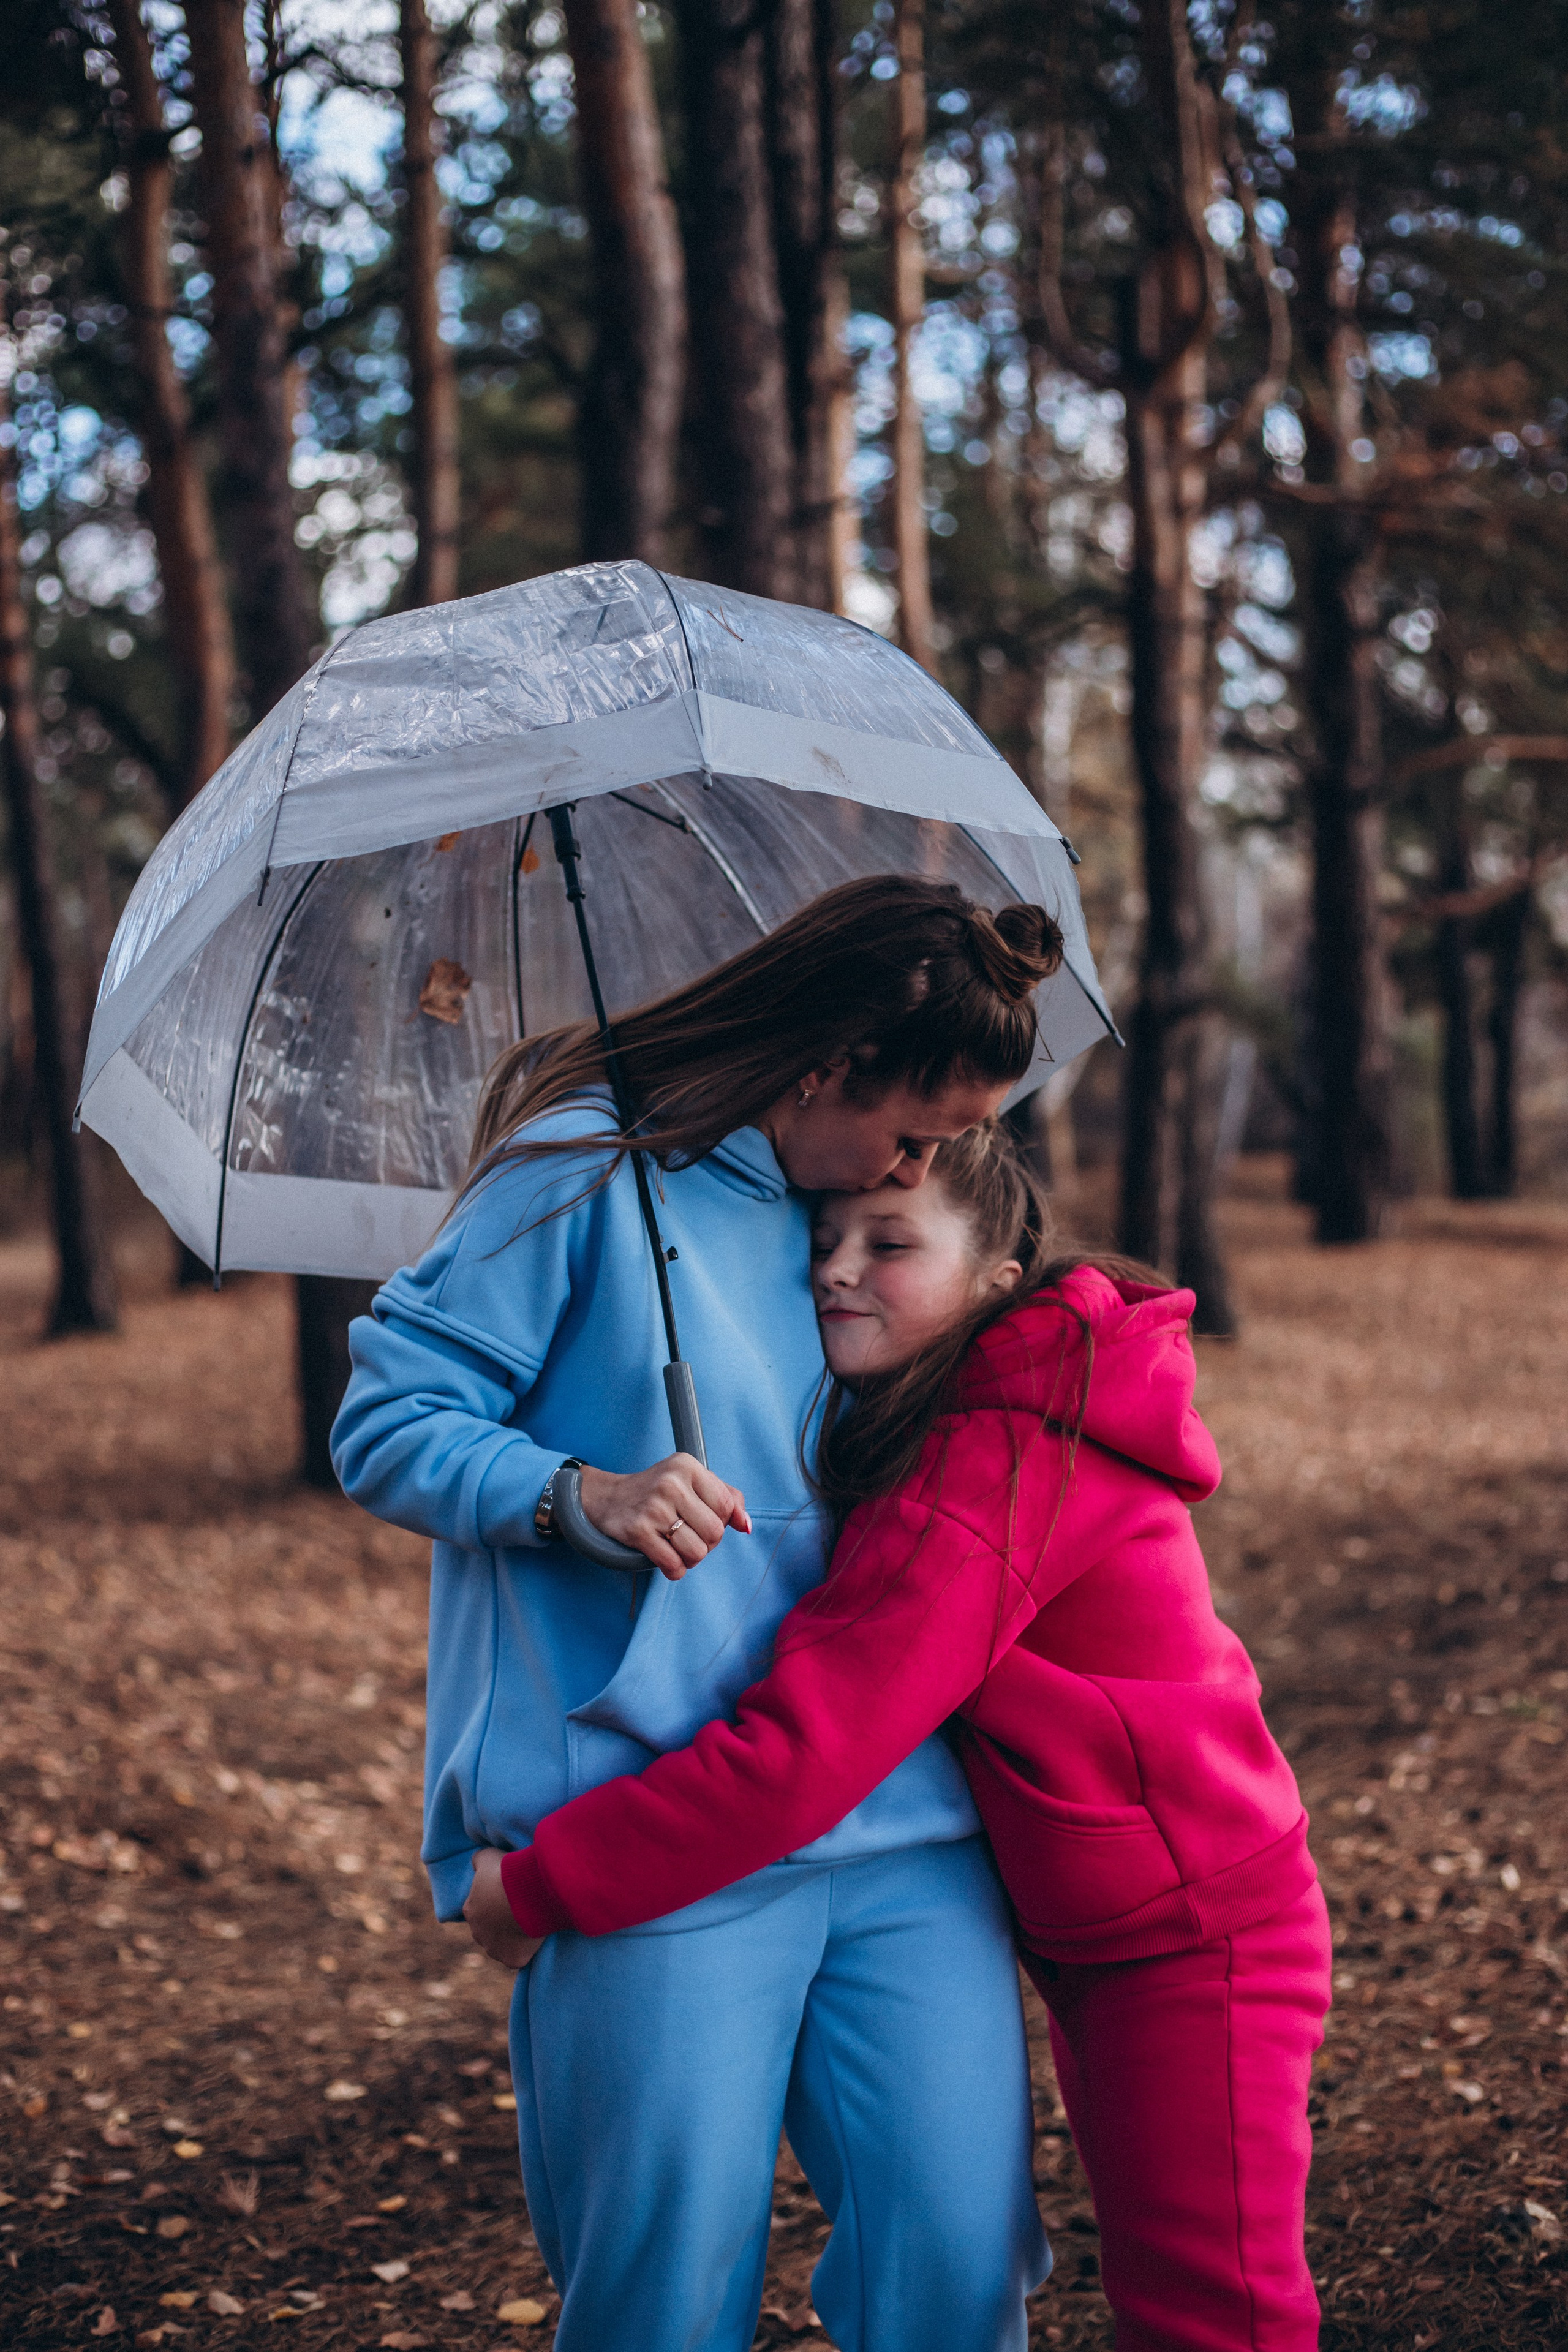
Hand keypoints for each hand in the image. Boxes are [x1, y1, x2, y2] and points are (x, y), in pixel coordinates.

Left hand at [463, 1848, 544, 1971]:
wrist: (529, 1892)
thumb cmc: (507, 1873)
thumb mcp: (487, 1856)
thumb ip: (478, 1860)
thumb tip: (475, 1864)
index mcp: (471, 1910)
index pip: (480, 1909)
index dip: (495, 1902)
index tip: (510, 1895)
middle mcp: (478, 1933)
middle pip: (489, 1930)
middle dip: (501, 1922)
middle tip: (520, 1909)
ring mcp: (495, 1949)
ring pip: (501, 1946)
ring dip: (512, 1938)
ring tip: (529, 1923)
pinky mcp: (513, 1960)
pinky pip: (518, 1958)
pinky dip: (525, 1951)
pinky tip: (535, 1939)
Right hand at [577, 1454, 750, 1581]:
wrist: (608, 1498)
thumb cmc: (659, 1492)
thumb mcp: (692, 1481)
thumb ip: (727, 1498)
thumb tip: (746, 1526)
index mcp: (687, 1466)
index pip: (727, 1506)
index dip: (722, 1522)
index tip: (705, 1521)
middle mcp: (671, 1483)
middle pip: (714, 1532)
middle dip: (708, 1544)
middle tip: (691, 1538)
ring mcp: (653, 1507)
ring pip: (697, 1552)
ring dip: (691, 1559)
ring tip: (679, 1549)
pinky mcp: (637, 1531)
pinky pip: (673, 1565)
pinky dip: (675, 1570)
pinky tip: (667, 1560)